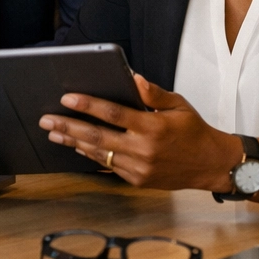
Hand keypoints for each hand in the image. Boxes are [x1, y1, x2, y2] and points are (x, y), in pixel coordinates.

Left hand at [38, 74, 239, 190]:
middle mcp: (143, 150)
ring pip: (98, 154)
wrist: (212, 165)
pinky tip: (76, 146)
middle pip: (97, 137)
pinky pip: (108, 166)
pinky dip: (90, 155)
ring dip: (73, 143)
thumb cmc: (194, 131)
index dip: (88, 105)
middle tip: (47, 120)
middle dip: (68, 127)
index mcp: (152, 127)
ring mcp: (139, 168)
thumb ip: (153, 93)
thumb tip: (132, 79)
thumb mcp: (178, 105)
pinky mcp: (137, 180)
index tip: (67, 98)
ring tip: (53, 133)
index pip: (113, 114)